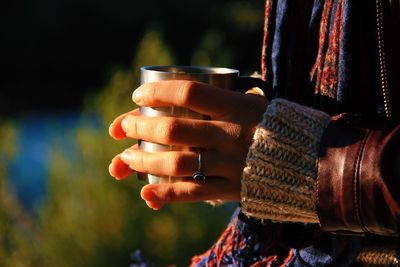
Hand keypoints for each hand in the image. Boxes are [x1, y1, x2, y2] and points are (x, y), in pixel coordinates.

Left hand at [109, 80, 266, 209]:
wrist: (313, 161)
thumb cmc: (276, 127)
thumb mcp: (255, 104)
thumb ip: (224, 100)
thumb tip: (186, 95)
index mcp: (237, 107)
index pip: (188, 93)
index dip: (156, 92)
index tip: (138, 96)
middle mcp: (231, 134)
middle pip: (174, 130)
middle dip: (140, 128)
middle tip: (123, 128)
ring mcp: (231, 164)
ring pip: (178, 164)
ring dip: (145, 162)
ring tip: (125, 159)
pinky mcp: (233, 189)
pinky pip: (193, 193)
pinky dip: (166, 195)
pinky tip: (146, 194)